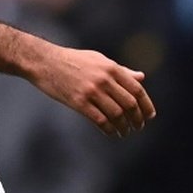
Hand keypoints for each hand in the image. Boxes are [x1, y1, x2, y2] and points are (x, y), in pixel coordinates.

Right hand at [32, 46, 155, 137]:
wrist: (44, 62)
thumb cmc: (72, 60)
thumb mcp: (98, 60)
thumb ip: (120, 70)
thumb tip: (141, 77)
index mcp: (111, 67)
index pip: (137, 89)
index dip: (146, 105)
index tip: (149, 116)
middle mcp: (104, 79)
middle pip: (130, 104)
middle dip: (137, 119)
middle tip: (138, 127)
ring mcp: (91, 91)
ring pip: (117, 115)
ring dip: (124, 127)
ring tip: (125, 132)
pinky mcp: (79, 102)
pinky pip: (100, 120)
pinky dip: (110, 130)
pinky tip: (111, 133)